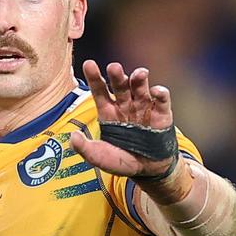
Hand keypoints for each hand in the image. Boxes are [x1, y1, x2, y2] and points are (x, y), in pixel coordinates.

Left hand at [70, 60, 174, 177]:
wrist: (147, 171)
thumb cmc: (121, 160)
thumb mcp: (99, 157)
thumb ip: (85, 148)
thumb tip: (73, 137)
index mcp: (108, 111)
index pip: (99, 91)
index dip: (94, 77)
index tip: (88, 64)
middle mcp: (125, 105)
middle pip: (120, 86)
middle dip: (117, 76)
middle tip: (114, 67)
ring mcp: (143, 108)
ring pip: (140, 88)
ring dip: (139, 79)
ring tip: (140, 73)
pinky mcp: (162, 114)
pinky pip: (161, 101)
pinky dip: (160, 94)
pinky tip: (156, 91)